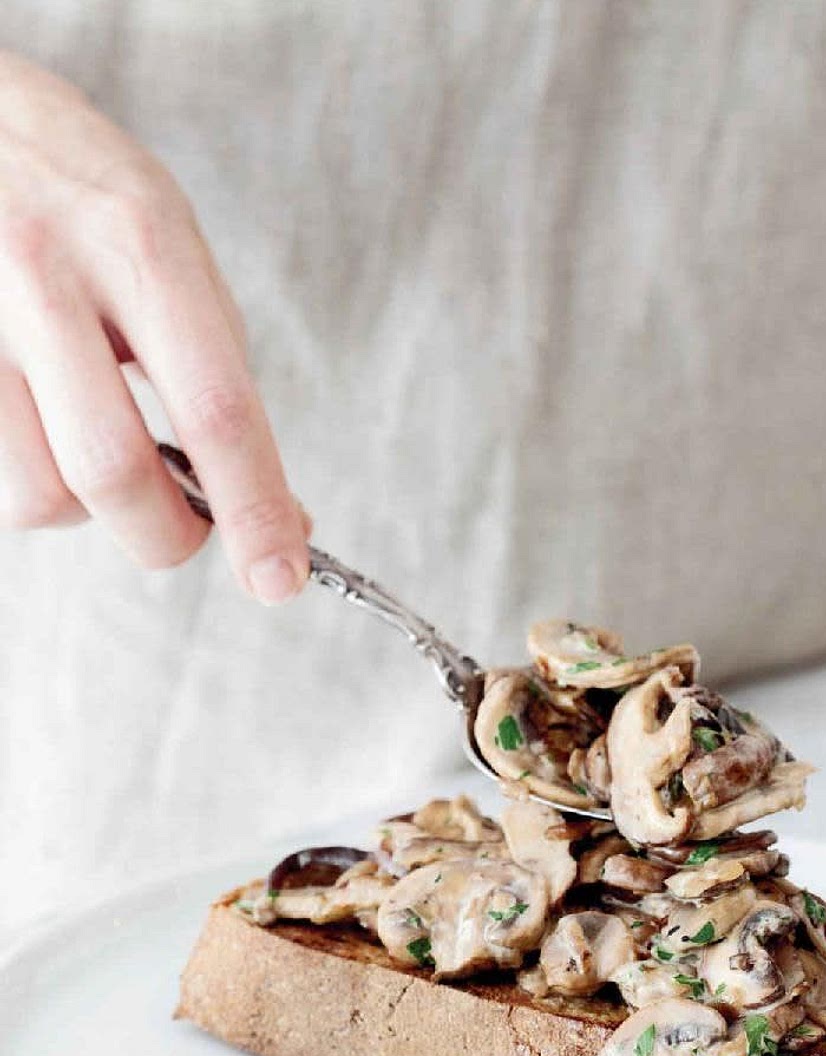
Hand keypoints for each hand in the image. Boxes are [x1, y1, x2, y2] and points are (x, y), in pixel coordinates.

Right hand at [0, 52, 308, 601]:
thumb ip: (218, 375)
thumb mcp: (174, 250)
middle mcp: (46, 275)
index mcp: (143, 246)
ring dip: (86, 508)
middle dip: (167, 536)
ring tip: (95, 445)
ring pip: (35, 494)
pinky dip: (32, 479)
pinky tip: (43, 424)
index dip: (254, 509)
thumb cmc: (86, 195)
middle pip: (112, 473)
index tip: (280, 577)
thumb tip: (278, 510)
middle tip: (188, 529)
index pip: (216, 409)